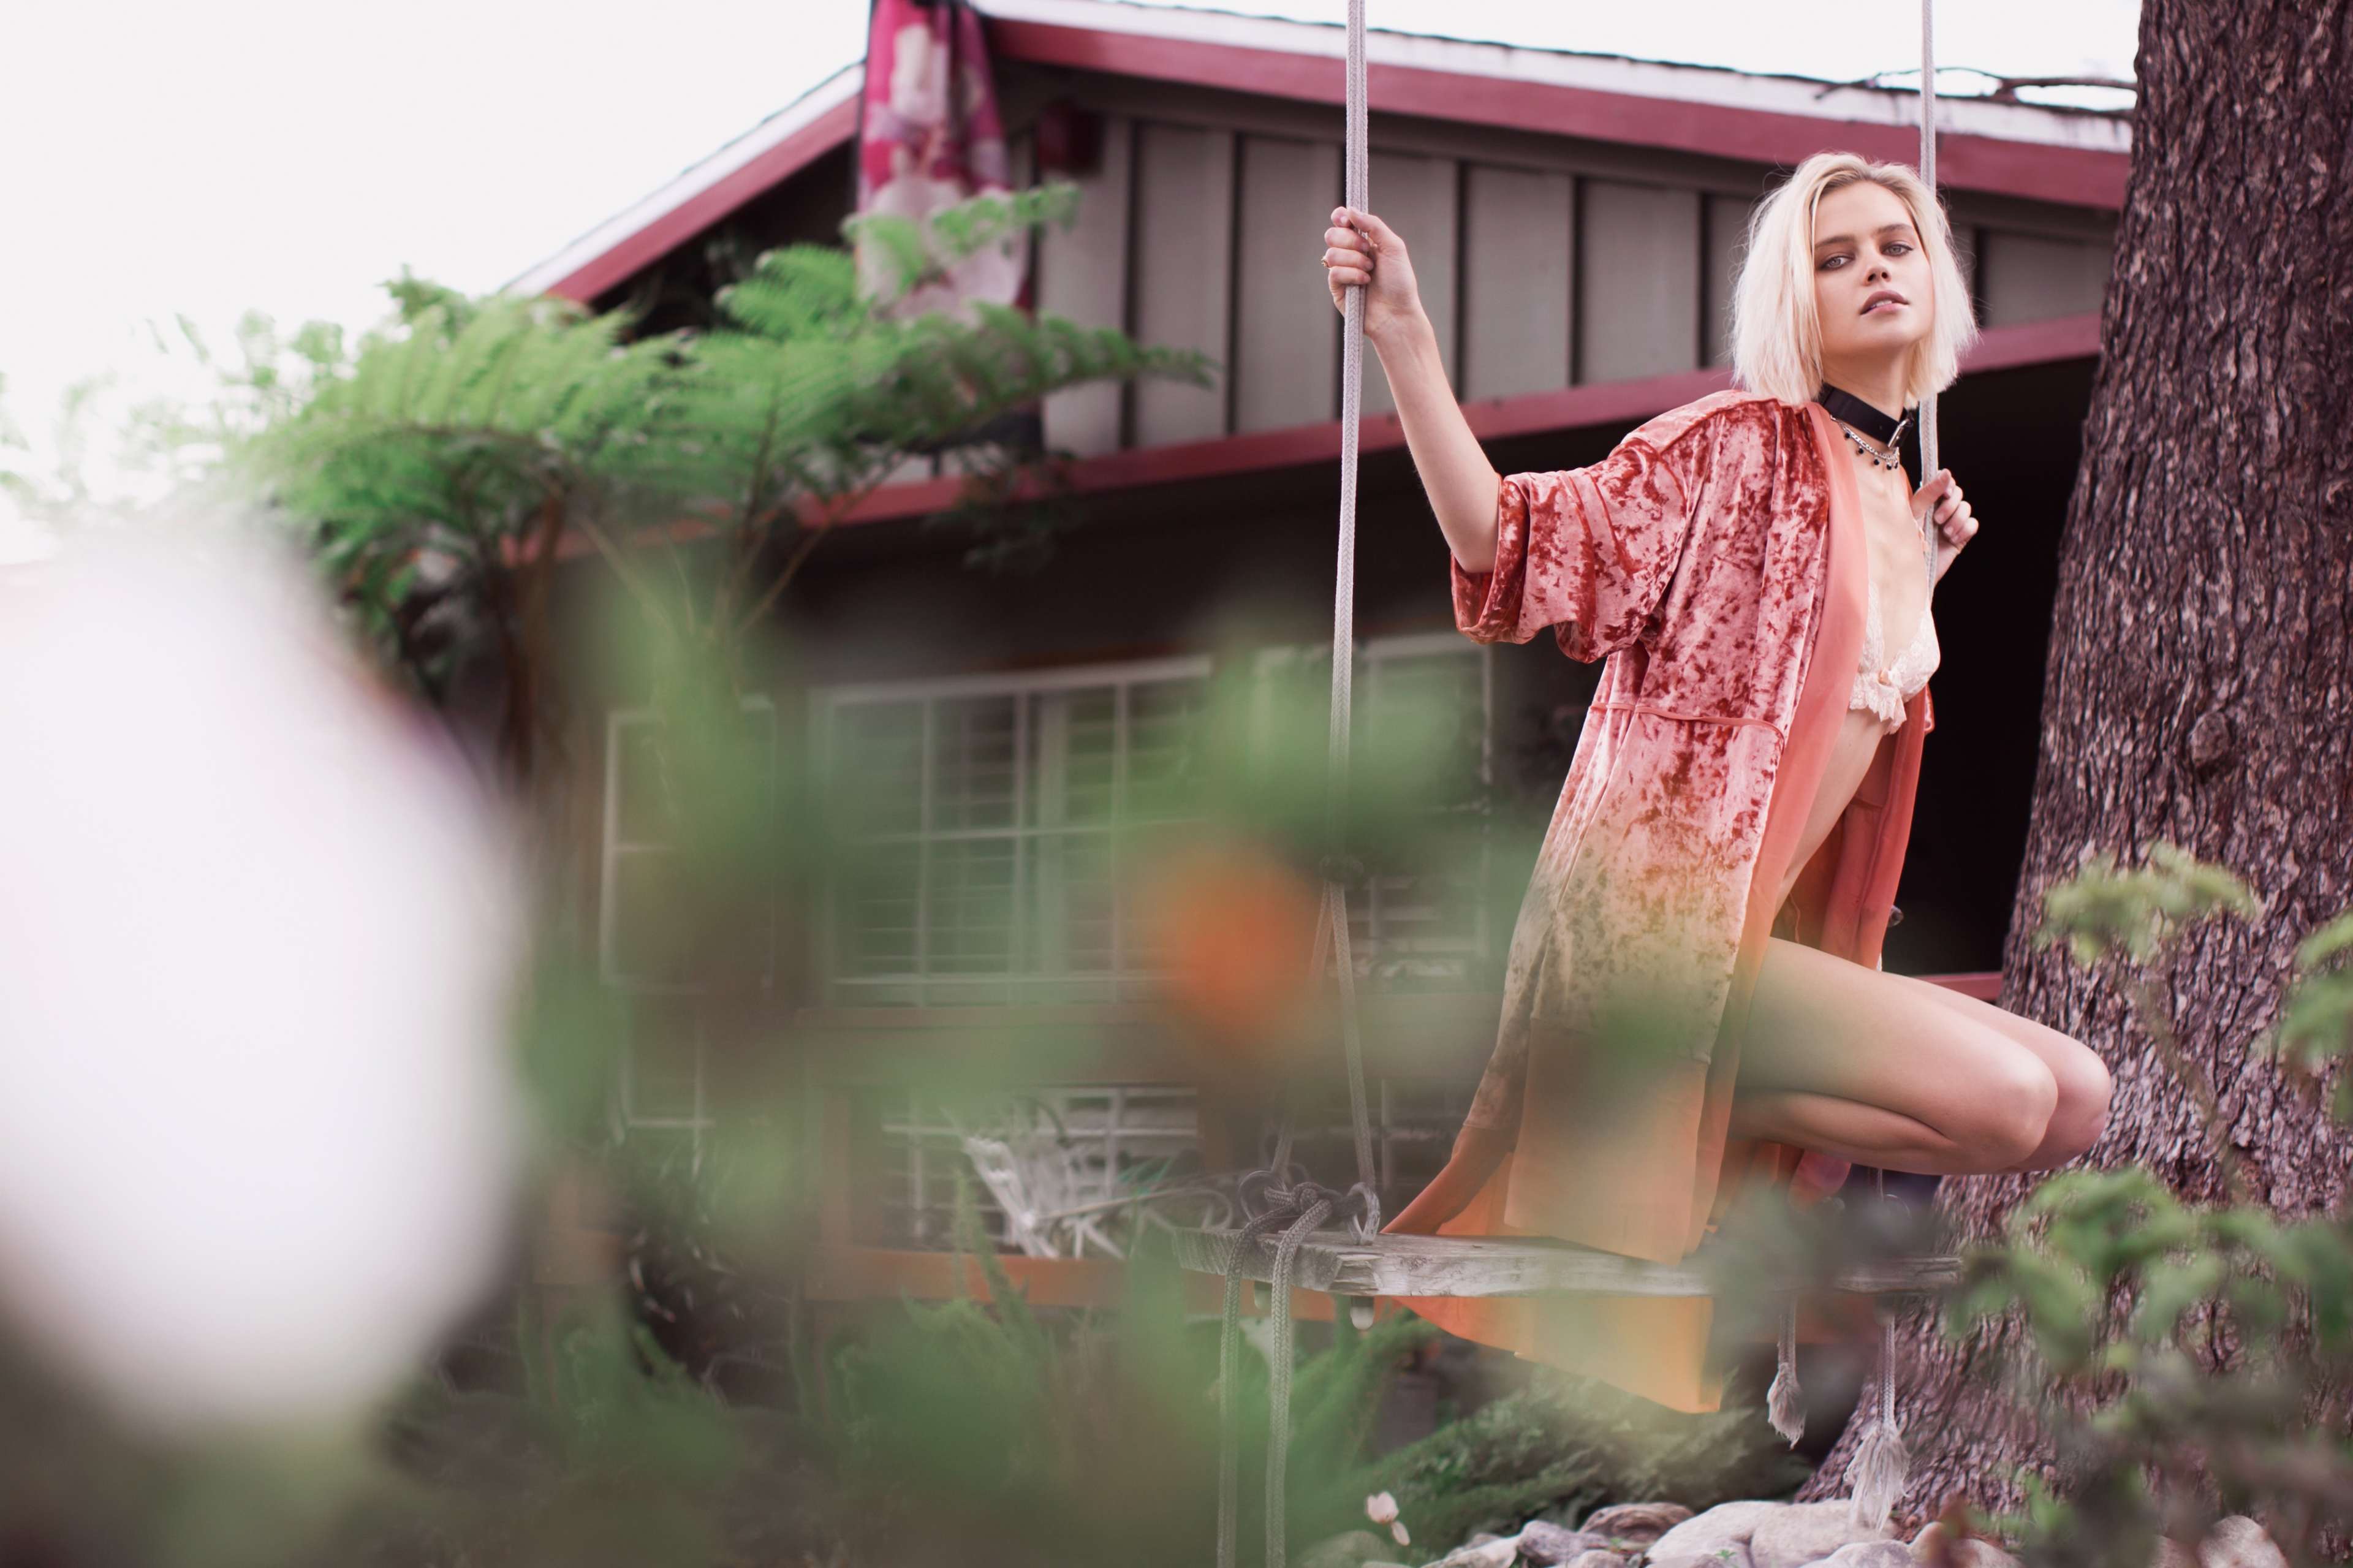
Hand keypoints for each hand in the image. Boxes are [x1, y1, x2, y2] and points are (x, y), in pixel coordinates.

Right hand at [1321, 206, 1426, 346]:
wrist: (1396, 313)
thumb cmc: (1400, 282)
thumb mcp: (1393, 246)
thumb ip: (1373, 224)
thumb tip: (1350, 209)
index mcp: (1364, 240)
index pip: (1342, 222)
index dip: (1340, 218)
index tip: (1346, 221)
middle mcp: (1350, 253)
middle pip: (1332, 234)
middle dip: (1350, 240)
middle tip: (1367, 250)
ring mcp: (1342, 271)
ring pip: (1331, 253)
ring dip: (1354, 260)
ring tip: (1369, 271)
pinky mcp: (1337, 288)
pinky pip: (1334, 272)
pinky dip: (1351, 275)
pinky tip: (1364, 282)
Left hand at [1912, 468, 1976, 583]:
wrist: (1909, 571)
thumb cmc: (1903, 543)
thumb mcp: (1912, 515)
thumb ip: (1928, 493)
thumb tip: (1946, 472)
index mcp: (1925, 502)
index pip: (1944, 482)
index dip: (1948, 484)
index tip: (1945, 493)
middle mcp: (1939, 510)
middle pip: (1958, 493)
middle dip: (1951, 505)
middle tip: (1937, 519)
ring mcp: (1950, 523)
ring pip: (1967, 507)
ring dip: (1957, 519)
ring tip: (1945, 533)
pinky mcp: (1960, 537)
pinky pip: (1973, 524)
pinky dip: (1965, 530)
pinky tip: (1953, 539)